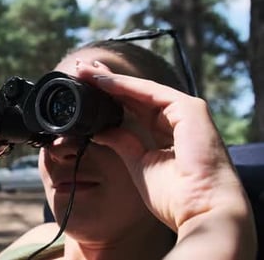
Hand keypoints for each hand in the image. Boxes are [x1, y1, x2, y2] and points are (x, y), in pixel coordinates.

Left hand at [75, 60, 255, 258]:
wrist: (201, 211)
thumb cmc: (176, 196)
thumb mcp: (139, 163)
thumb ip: (122, 142)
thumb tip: (99, 130)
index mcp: (168, 132)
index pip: (134, 107)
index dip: (110, 96)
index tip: (85, 87)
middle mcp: (178, 118)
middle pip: (136, 94)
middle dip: (107, 82)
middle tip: (81, 69)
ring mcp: (186, 111)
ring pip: (141, 89)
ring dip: (111, 80)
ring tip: (84, 70)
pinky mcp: (190, 109)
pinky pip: (151, 92)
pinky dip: (125, 85)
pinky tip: (102, 81)